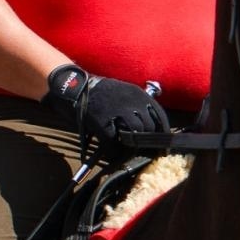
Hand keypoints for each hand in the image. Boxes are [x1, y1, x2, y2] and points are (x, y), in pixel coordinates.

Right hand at [42, 64, 167, 158]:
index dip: (163, 132)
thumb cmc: (101, 92)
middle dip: (148, 142)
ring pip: (133, 135)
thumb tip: (152, 126)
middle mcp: (130, 102)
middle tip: (147, 152)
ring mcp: (116, 112)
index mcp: (138, 94)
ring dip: (133, 147)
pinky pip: (113, 141)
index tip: (164, 145)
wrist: (75, 86)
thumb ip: (138, 105)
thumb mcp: (124, 92)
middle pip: (148, 128)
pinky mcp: (101, 121)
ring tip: (130, 152)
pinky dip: (114, 150)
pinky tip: (113, 152)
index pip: (160, 116)